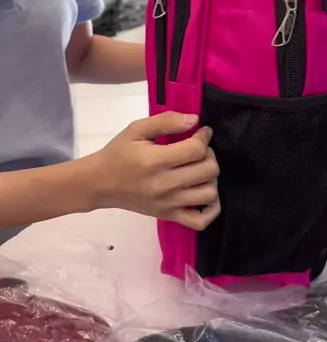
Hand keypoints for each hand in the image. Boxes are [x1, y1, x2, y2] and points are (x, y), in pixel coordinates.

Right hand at [90, 112, 219, 229]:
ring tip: (200, 169)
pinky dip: (211, 209)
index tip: (202, 131)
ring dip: (211, 178)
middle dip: (209, 154)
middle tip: (199, 149)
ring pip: (209, 194)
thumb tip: (194, 120)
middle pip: (208, 171)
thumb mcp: (136, 129)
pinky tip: (204, 193)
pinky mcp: (169, 216)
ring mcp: (168, 204)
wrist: (100, 183)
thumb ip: (166, 121)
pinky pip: (200, 221)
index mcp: (155, 161)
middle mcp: (164, 185)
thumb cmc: (118, 154)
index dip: (204, 137)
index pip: (196, 150)